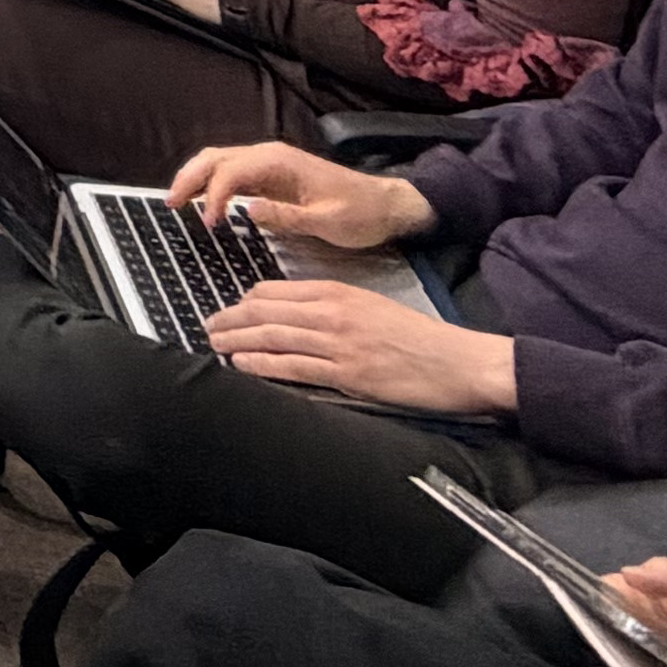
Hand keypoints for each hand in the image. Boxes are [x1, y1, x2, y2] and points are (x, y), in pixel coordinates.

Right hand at [162, 140, 430, 248]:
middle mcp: (270, 156)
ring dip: (196, 178)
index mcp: (280, 162)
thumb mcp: (327, 221)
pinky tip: (204, 202)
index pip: (231, 172)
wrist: (386, 205)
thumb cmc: (361, 214)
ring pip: (220, 161)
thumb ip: (286, 216)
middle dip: (189, 178)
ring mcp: (270, 164)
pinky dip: (212, 184)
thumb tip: (247, 210)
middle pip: (216, 158)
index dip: (214, 197)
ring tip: (177, 203)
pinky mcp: (272, 176)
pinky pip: (233, 173)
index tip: (208, 225)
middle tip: (170, 205)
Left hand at [201, 274, 513, 415]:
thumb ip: (334, 308)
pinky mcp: (347, 374)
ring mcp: (338, 344)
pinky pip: (293, 367)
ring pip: (272, 337)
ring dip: (237, 340)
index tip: (229, 309)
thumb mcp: (372, 308)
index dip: (245, 301)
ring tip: (214, 343)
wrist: (458, 361)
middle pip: (265, 312)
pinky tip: (241, 364)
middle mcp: (332, 313)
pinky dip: (261, 364)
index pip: (276, 291)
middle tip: (207, 325)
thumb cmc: (418, 338)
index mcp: (338, 292)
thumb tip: (297, 316)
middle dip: (230, 318)